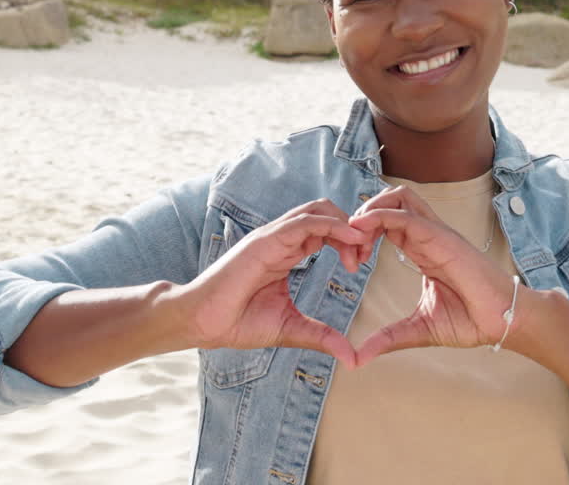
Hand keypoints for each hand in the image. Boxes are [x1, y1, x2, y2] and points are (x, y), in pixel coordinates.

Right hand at [181, 199, 372, 368]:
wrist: (203, 323)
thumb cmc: (238, 322)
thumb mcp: (291, 329)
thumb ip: (322, 337)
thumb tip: (352, 358)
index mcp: (287, 252)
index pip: (325, 230)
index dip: (349, 241)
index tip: (360, 264)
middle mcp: (281, 238)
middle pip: (326, 213)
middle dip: (352, 229)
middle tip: (366, 255)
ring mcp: (272, 236)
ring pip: (317, 211)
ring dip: (346, 224)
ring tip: (363, 246)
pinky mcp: (265, 241)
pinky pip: (303, 222)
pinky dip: (331, 226)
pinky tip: (351, 240)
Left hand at [347, 186, 519, 366]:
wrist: (504, 321)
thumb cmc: (471, 320)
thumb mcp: (418, 329)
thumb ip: (388, 338)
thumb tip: (358, 358)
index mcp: (422, 249)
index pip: (387, 222)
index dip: (362, 234)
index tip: (350, 262)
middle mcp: (428, 235)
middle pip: (389, 200)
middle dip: (361, 215)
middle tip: (347, 248)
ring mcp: (436, 233)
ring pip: (397, 197)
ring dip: (369, 209)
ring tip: (353, 237)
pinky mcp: (442, 237)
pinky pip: (407, 215)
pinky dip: (380, 217)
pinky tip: (362, 231)